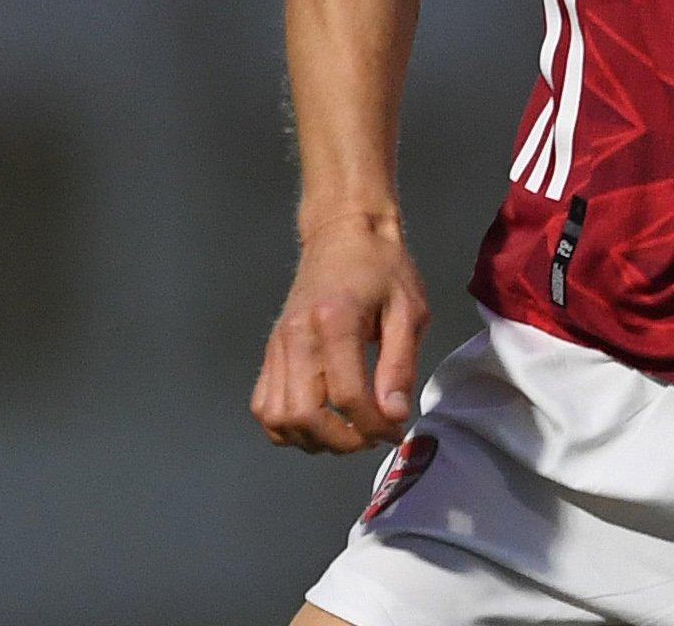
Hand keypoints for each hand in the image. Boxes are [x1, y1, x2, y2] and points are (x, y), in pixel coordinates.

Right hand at [251, 211, 431, 453]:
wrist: (343, 233)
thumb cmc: (383, 268)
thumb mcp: (409, 308)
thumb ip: (400, 364)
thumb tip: (394, 416)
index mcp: (336, 319)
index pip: (346, 394)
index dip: (372, 425)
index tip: (395, 430)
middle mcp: (297, 335)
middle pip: (305, 414)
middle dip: (341, 440)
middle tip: (371, 436)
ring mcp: (277, 344)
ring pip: (278, 419)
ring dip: (313, 440)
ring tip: (347, 432)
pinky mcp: (269, 351)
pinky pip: (264, 407)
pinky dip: (287, 428)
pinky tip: (318, 422)